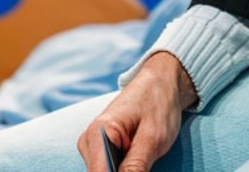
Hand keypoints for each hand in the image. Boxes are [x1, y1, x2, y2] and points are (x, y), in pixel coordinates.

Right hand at [77, 52, 195, 171]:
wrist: (159, 85)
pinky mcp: (100, 152)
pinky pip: (107, 170)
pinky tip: (138, 162)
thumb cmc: (157, 105)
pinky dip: (123, 170)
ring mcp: (92, 147)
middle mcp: (89, 141)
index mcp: (99, 133)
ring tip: (144, 160)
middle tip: (145, 161)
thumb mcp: (153, 138)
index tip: (138, 169)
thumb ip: (136, 166)